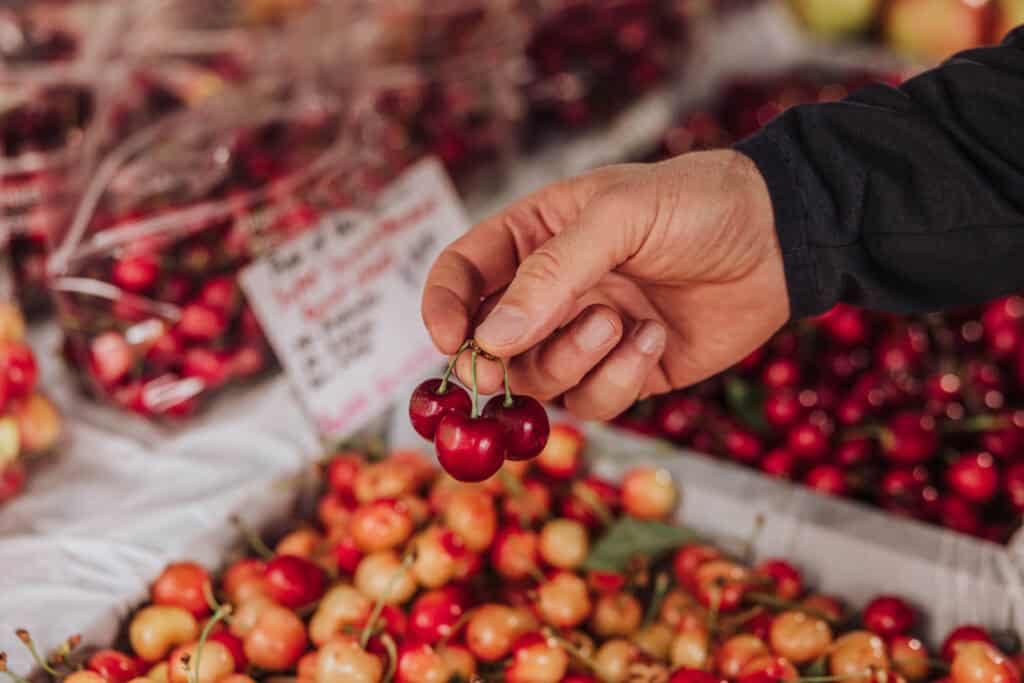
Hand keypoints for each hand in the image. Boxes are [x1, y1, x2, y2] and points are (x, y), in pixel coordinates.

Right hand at [421, 149, 789, 419]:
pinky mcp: (627, 373)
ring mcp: (588, 336)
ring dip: (572, 361)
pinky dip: (619, 379)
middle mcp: (552, 292)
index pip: (462, 275)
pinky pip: (596, 402)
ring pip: (541, 380)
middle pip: (489, 344)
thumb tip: (489, 340)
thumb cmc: (696, 205)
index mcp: (534, 238)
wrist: (782, 238)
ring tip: (618, 323)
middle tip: (503, 365)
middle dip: (495, 361)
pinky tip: (654, 340)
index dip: (442, 309)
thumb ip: (552, 274)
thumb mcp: (619, 216)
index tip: (446, 341)